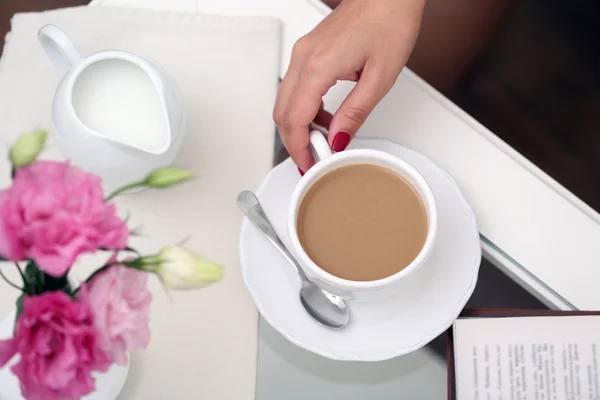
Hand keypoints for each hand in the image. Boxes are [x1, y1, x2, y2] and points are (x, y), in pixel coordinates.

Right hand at [273, 0, 424, 172]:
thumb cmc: (389, 20)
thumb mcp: (380, 77)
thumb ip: (355, 113)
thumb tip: (339, 139)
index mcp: (318, 66)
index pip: (295, 120)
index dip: (299, 149)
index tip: (308, 165)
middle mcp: (304, 58)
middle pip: (282, 113)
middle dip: (294, 142)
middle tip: (313, 160)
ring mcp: (303, 53)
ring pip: (286, 101)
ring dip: (299, 126)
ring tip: (323, 142)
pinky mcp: (309, 51)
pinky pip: (296, 87)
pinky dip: (305, 109)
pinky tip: (326, 118)